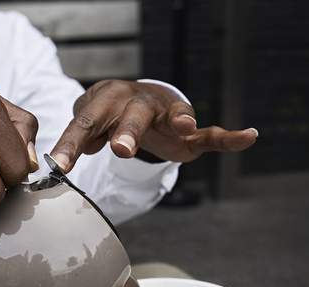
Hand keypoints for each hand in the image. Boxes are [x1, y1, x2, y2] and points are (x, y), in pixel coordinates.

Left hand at [49, 80, 257, 171]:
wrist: (134, 98)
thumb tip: (60, 162)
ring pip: (171, 115)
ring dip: (177, 121)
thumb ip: (78, 143)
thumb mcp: (88, 126)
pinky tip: (248, 136)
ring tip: (185, 127)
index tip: (61, 165)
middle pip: (131, 115)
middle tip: (120, 150)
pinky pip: (210, 132)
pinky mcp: (189, 130)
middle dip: (127, 131)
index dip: (72, 145)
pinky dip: (229, 136)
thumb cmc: (105, 117)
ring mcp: (165, 113)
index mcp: (105, 101)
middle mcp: (136, 102)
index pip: (85, 124)